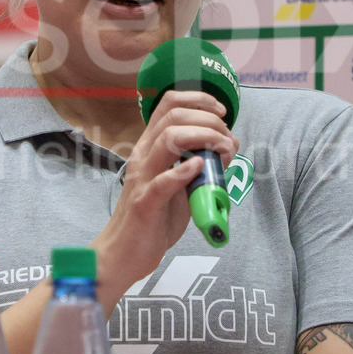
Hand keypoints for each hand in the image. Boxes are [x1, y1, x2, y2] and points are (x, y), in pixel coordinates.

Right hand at [92, 90, 237, 299]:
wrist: (124, 254)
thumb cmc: (154, 219)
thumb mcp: (181, 185)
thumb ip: (201, 165)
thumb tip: (228, 146)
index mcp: (150, 147)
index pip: (169, 104)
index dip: (199, 99)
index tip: (222, 111)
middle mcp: (144, 155)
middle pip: (173, 116)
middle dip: (208, 120)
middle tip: (227, 139)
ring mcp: (142, 178)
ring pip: (168, 139)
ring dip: (203, 138)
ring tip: (222, 150)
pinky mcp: (144, 203)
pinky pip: (161, 182)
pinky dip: (183, 171)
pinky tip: (199, 167)